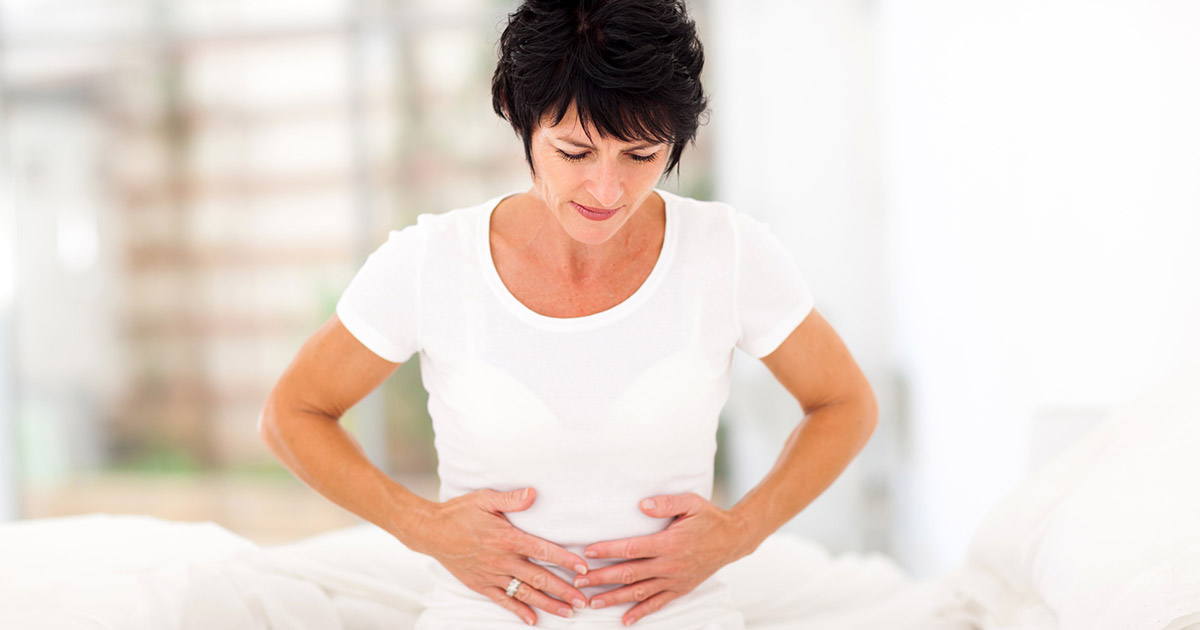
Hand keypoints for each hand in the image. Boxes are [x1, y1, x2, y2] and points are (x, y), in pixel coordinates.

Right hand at [413, 487, 589, 625]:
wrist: (431, 531)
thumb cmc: (460, 512)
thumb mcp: (485, 499)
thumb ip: (512, 499)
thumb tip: (533, 493)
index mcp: (508, 538)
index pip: (543, 550)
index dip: (565, 560)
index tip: (583, 568)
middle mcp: (502, 559)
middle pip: (539, 578)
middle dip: (564, 590)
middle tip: (583, 600)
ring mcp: (492, 575)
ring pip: (526, 593)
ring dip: (548, 603)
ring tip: (568, 612)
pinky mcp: (481, 585)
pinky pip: (503, 601)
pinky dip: (519, 611)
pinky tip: (534, 620)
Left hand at [574, 493, 747, 625]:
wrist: (733, 539)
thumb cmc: (709, 518)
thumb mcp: (690, 503)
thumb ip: (665, 503)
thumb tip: (641, 505)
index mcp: (669, 543)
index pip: (631, 548)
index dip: (608, 550)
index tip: (588, 553)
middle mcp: (669, 565)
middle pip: (629, 574)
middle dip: (601, 578)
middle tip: (579, 581)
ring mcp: (674, 580)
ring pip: (639, 592)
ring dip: (614, 598)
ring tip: (593, 603)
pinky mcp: (680, 589)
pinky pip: (658, 604)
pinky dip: (640, 613)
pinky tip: (625, 619)